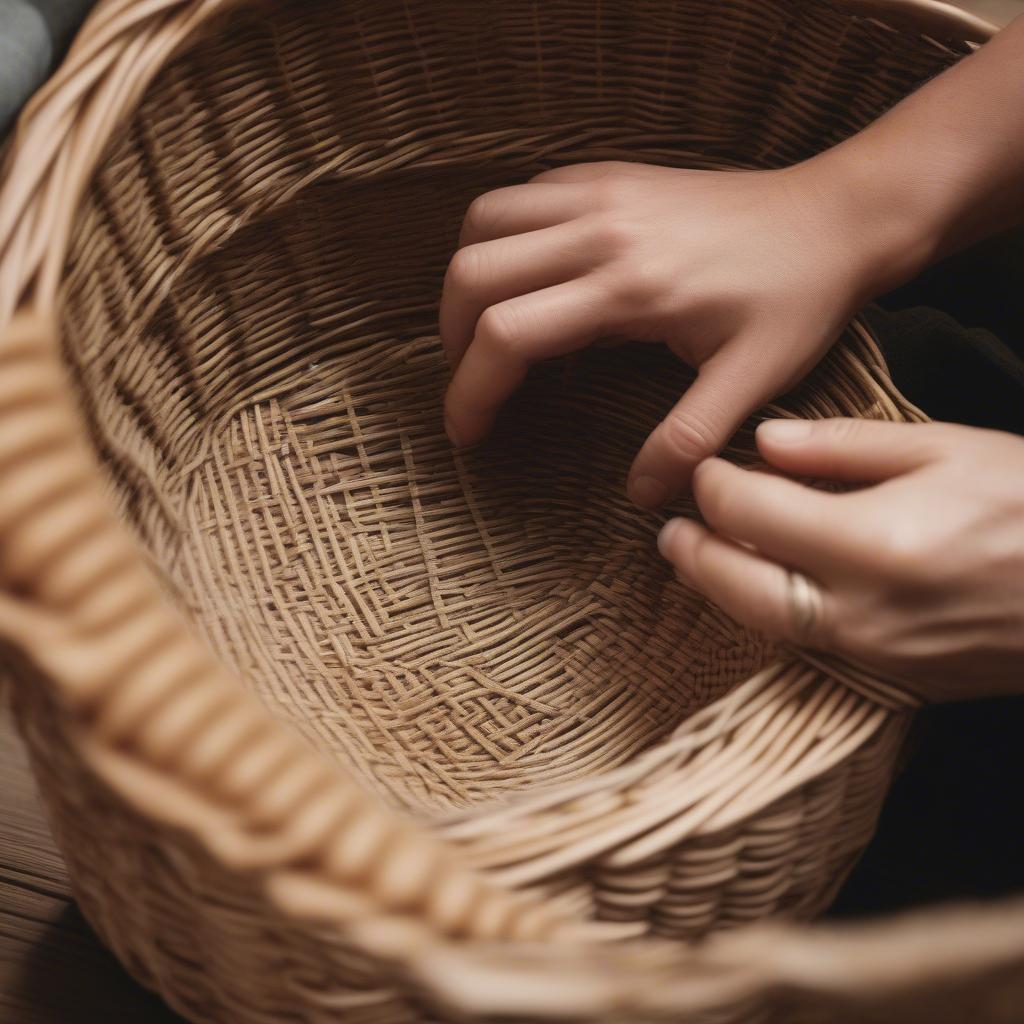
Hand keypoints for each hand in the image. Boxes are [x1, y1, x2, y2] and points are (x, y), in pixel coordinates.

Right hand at [440, 160, 880, 506]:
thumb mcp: (754, 379)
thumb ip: (689, 439)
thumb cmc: (799, 298)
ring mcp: (602, 192)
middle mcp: (601, 230)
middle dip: (451, 336)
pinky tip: (525, 274)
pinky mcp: (611, 174)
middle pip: (474, 272)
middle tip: (472, 381)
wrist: (837, 216)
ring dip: (468, 277)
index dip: (470, 391)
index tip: (467, 432)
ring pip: (485, 220)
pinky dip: (502, 233)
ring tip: (483, 327)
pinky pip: (524, 192)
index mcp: (629, 289)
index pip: (506, 334)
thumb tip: (642, 496)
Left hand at [657, 418, 1023, 701]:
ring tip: (696, 556)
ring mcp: (874, 654)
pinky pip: (807, 647)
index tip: (705, 467)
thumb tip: (766, 442)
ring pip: (762, 624)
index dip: (713, 485)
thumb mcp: (946, 449)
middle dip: (692, 551)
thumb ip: (844, 448)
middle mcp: (860, 610)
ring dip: (720, 588)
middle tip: (669, 528)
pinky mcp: (892, 680)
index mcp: (872, 542)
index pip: (749, 512)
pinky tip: (762, 586)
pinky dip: (769, 615)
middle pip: (736, 585)